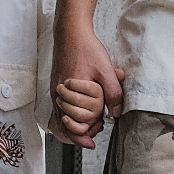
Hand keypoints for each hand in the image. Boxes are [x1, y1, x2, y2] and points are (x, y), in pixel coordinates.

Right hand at [53, 22, 124, 144]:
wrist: (71, 32)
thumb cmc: (85, 48)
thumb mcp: (105, 70)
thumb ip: (112, 93)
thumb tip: (116, 112)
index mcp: (68, 94)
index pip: (71, 127)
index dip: (82, 137)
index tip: (92, 142)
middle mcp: (58, 95)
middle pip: (66, 125)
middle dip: (82, 131)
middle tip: (98, 129)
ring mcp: (56, 91)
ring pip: (62, 117)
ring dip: (77, 123)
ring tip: (92, 123)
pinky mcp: (57, 86)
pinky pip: (61, 107)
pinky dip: (71, 113)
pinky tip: (83, 111)